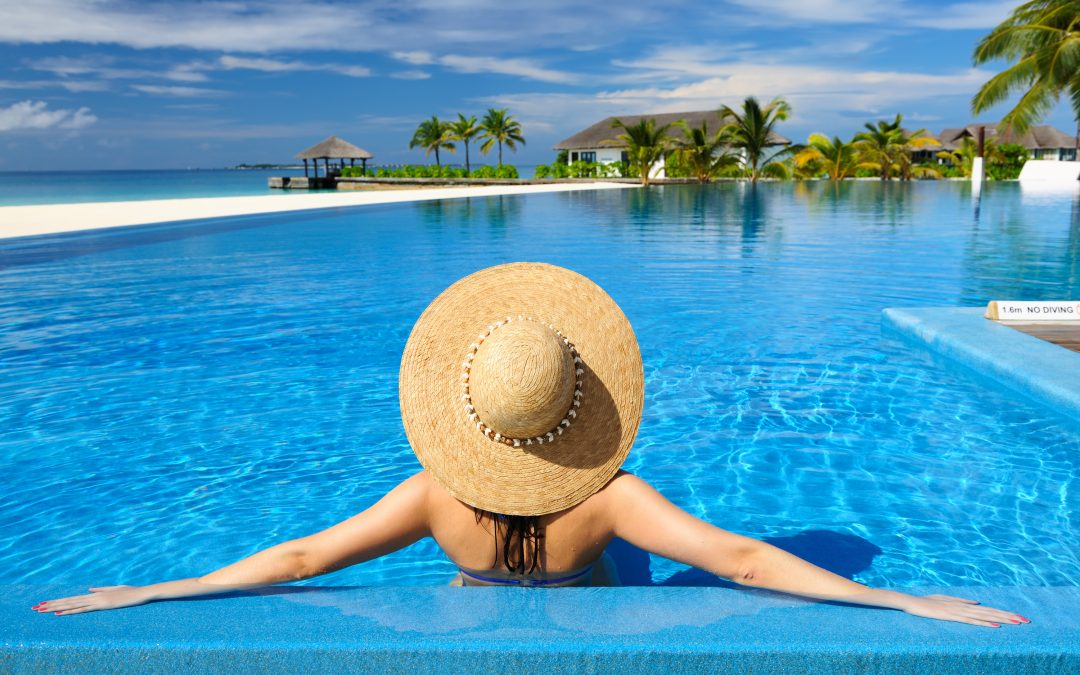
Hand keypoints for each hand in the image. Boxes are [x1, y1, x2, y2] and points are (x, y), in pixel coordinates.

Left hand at [32, 585, 149, 615]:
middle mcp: (92, 596)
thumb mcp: (114, 589)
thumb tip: (89, 589)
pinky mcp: (101, 606)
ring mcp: (96, 601)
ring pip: (71, 605)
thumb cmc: (130, 591)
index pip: (72, 598)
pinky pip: (82, 610)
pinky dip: (69, 611)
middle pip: (68, 601)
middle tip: (35, 607)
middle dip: (51, 604)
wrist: (140, 593)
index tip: (45, 603)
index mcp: (95, 594)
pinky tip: (58, 613)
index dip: (58, 601)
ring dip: (55, 608)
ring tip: (41, 610)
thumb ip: (101, 589)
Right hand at [901, 593, 1029, 626]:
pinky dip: (984, 623)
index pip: (989, 609)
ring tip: (1017, 622)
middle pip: (991, 612)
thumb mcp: (945, 599)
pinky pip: (971, 621)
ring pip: (985, 616)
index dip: (1004, 612)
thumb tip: (977, 602)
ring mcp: (958, 611)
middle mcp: (964, 607)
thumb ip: (961, 600)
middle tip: (1026, 620)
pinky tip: (996, 625)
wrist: (911, 601)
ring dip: (1002, 619)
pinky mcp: (952, 616)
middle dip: (1009, 616)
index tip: (1018, 616)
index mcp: (964, 604)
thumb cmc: (926, 601)